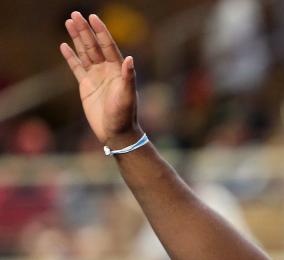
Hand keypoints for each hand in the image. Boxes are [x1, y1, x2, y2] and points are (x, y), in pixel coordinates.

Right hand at [59, 12, 140, 147]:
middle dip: (85, 30)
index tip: (93, 17)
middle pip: (94, 46)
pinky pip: (77, 67)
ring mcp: (96, 77)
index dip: (101, 32)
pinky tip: (64, 46)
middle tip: (75, 14)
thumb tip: (130, 59)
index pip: (108, 46)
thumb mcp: (127, 96)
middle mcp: (107, 71)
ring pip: (85, 53)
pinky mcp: (86, 86)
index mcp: (118, 70)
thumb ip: (128, 77)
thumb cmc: (125, 116)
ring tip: (69, 22)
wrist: (117, 133)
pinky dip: (71, 57)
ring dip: (77, 38)